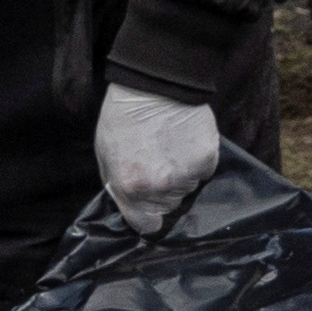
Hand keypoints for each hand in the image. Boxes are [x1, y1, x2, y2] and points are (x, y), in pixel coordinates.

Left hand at [93, 81, 221, 231]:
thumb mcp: (105, 154)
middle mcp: (160, 187)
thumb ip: (118, 185)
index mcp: (130, 188)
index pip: (146, 225)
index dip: (146, 217)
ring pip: (187, 189)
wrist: (154, 84)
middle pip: (169, 207)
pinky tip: (185, 142)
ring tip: (170, 149)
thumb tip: (130, 205)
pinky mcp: (206, 160)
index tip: (148, 208)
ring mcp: (185, 175)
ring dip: (181, 176)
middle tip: (158, 165)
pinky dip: (197, 162)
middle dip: (163, 192)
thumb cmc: (123, 117)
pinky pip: (203, 173)